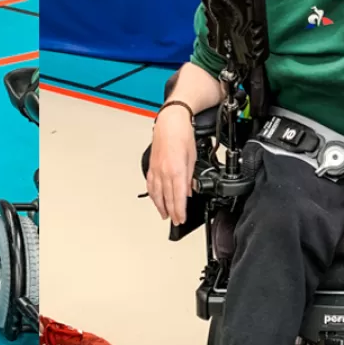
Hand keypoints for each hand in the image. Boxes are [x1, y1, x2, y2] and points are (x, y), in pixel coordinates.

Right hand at [146, 107, 196, 224]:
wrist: (170, 122)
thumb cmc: (182, 135)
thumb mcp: (193, 157)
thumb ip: (190, 176)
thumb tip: (188, 190)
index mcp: (176, 171)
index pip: (178, 197)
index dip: (180, 211)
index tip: (181, 219)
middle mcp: (164, 172)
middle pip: (167, 198)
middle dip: (171, 212)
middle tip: (175, 222)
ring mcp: (156, 170)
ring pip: (156, 193)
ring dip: (160, 206)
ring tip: (165, 215)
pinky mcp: (151, 166)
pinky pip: (150, 185)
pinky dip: (153, 195)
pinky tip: (155, 199)